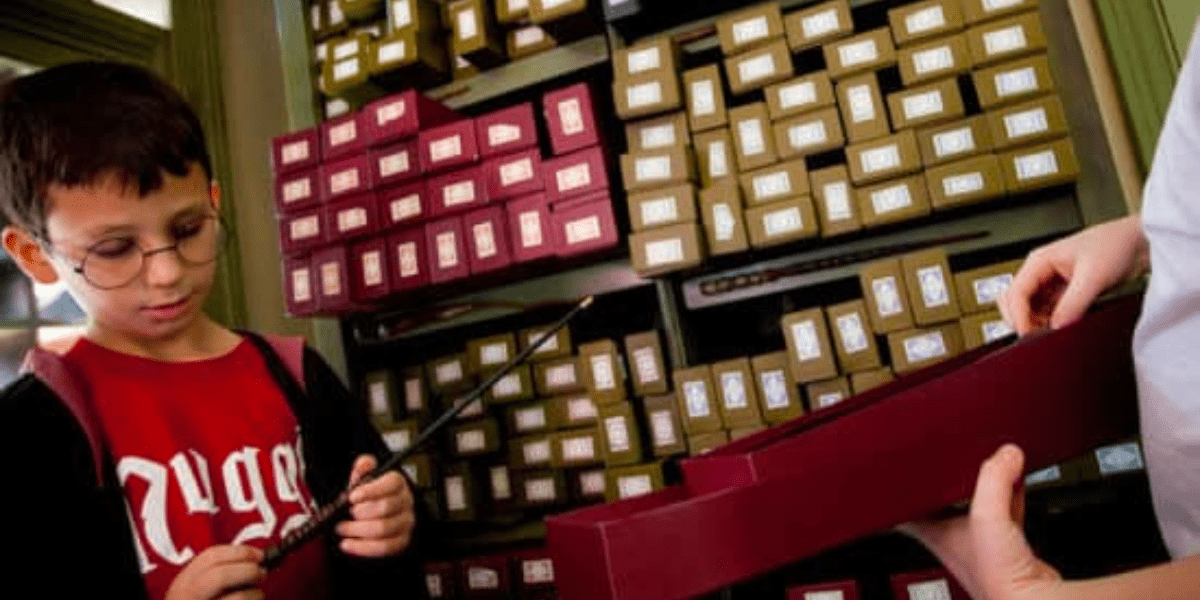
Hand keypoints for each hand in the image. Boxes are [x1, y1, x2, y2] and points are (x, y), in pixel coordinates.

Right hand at [165, 545, 265, 599]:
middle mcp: (187, 599)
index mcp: (182, 584)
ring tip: (256, 596)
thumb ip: (217, 574)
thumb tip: (253, 559)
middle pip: (220, 576)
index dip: (240, 552)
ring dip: (255, 594)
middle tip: (261, 573)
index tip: (258, 555)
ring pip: (237, 598)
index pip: (211, 557)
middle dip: (248, 570)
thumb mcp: (197, 590)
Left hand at [335, 455, 414, 556]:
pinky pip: (384, 547)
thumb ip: (363, 468)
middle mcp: (405, 502)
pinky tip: (348, 544)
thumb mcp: (364, 479)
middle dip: (361, 512)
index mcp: (398, 483)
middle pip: (386, 508)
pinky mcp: (402, 541)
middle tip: (346, 513)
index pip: (392, 483)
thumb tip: (365, 464)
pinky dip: (363, 548)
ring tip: (342, 528)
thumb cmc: (370, 496)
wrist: (375, 513)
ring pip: (383, 529)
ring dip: (357, 530)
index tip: (352, 497)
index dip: (372, 490)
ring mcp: (406, 522)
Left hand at [899, 445, 1062, 599]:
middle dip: (946, 477)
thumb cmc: (996, 575)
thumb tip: (1006, 454)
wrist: (1031, 599)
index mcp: (934, 532)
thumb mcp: (988, 515)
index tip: (897, 468)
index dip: (899, 488)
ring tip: (988, 460)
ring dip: (981, 484)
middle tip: (948, 454)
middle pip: (941, 499)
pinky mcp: (1007, 543)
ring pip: (975, 503)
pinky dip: (1009, 493)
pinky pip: (1004, 510)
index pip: (904, 508)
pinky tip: (1016, 479)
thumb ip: (994, 480)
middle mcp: (953, 537)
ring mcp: (980, 540)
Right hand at [999, 215, 1147, 335]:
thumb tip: (1056, 327)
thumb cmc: (1115, 245)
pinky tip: (1060, 329)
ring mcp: (1052, 283)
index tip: (1029, 335)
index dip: (1018, 316)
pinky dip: (1050, 323)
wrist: (1140, 242)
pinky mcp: (1064, 293)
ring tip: (1051, 334)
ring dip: (1036, 323)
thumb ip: (1073, 304)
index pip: (1016, 293)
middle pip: (1016, 302)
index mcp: (1039, 261)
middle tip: (1036, 337)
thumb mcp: (1093, 277)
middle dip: (1022, 320)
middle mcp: (1041, 272)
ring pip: (1030, 309)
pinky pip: (1048, 312)